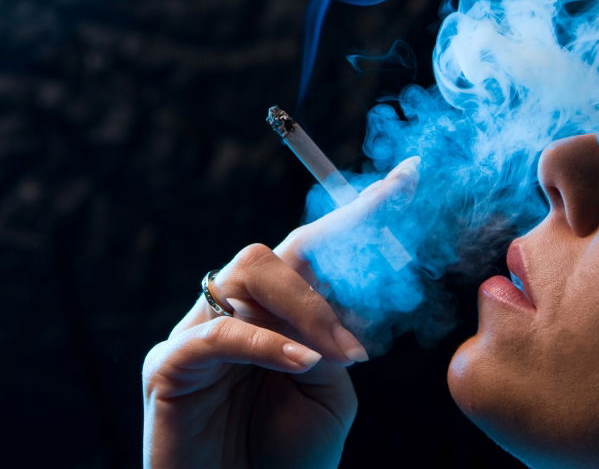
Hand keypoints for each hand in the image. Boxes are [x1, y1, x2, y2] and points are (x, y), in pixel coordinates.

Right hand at [142, 157, 418, 468]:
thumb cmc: (283, 458)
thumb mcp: (328, 390)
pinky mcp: (168, 365)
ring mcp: (197, 329)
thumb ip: (332, 338)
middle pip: (282, 248)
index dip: (362, 211)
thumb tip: (343, 298)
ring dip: (308, 309)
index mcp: (274, 308)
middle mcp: (235, 307)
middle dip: (340, 247)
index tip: (410, 178)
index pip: (316, 247)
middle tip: (386, 281)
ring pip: (251, 271)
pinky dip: (266, 343)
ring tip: (344, 356)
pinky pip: (218, 334)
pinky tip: (303, 364)